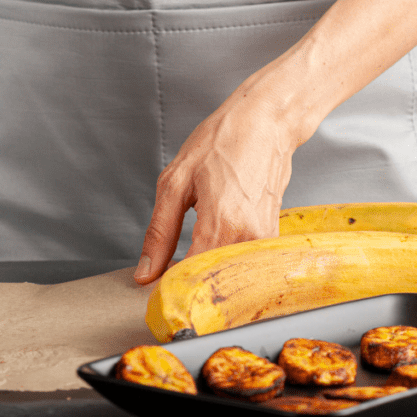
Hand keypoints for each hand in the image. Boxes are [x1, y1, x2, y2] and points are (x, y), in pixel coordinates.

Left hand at [133, 79, 300, 284]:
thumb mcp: (175, 183)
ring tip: (185, 263)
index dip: (171, 290)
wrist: (265, 122)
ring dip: (206, 278)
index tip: (154, 293)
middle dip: (187, 289)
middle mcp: (248, 237)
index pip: (192, 280)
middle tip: (165, 279)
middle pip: (213, 285)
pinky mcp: (271, 238)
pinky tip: (208, 251)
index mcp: (222, 224)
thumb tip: (145, 273)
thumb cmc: (222, 142)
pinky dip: (222, 266)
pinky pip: (242, 265)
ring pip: (229, 278)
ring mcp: (264, 240)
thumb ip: (158, 234)